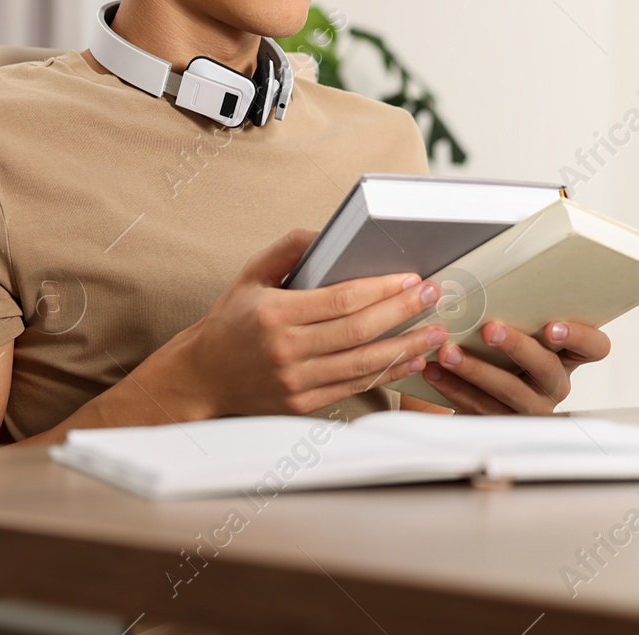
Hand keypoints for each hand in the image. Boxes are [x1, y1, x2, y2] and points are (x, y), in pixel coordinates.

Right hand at [166, 228, 449, 416]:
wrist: (201, 377)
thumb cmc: (232, 321)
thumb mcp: (251, 275)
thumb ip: (290, 248)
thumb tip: (330, 233)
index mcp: (275, 314)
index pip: (342, 299)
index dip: (383, 289)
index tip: (413, 278)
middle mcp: (286, 350)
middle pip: (360, 330)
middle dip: (404, 312)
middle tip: (435, 296)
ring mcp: (295, 382)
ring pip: (363, 364)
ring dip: (407, 346)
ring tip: (437, 331)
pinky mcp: (303, 404)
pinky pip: (355, 387)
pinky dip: (388, 373)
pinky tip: (412, 358)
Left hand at [420, 320, 609, 413]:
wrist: (485, 397)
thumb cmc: (506, 354)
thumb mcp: (521, 333)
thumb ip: (519, 315)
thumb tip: (486, 276)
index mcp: (568, 357)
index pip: (595, 347)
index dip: (579, 337)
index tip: (552, 326)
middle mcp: (555, 385)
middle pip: (546, 368)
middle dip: (517, 347)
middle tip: (490, 329)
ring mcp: (531, 408)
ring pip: (508, 391)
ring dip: (475, 369)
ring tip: (448, 352)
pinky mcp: (502, 424)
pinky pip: (478, 407)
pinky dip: (453, 387)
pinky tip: (434, 370)